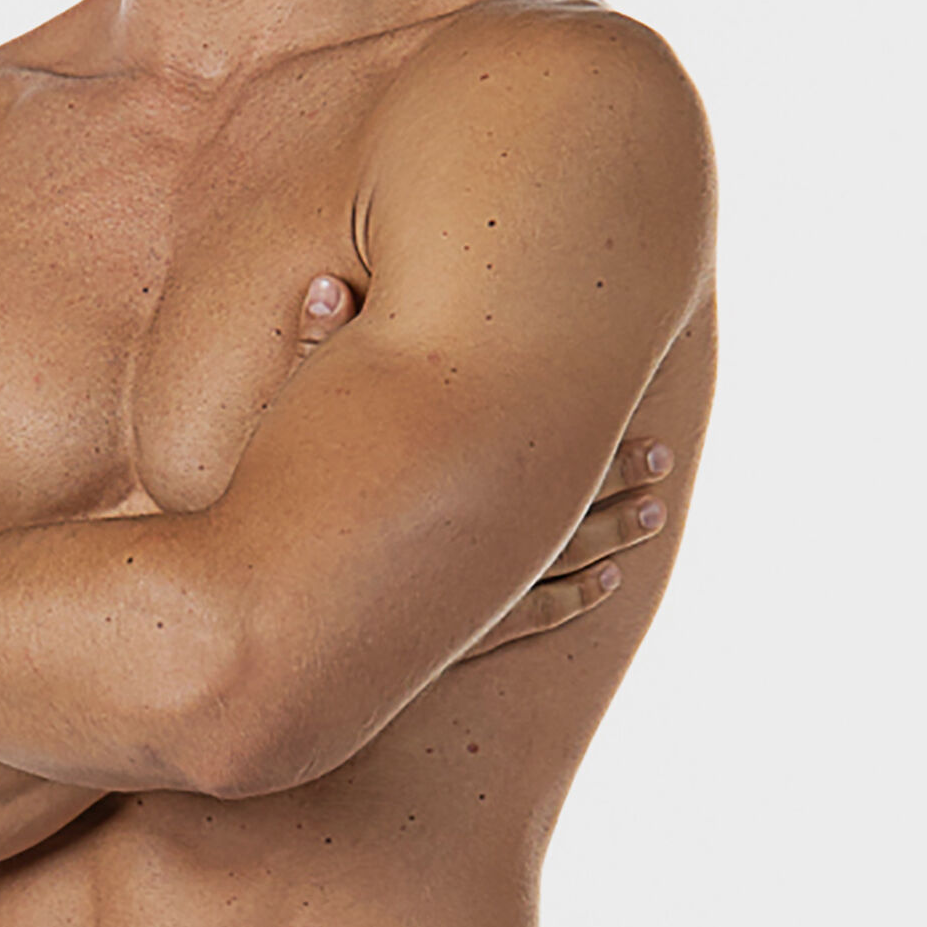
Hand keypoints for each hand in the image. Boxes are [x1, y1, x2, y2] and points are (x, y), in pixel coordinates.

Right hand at [284, 272, 672, 661]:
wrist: (262, 635)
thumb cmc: (267, 522)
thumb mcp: (291, 428)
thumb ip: (318, 356)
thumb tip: (329, 285)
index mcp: (462, 474)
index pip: (556, 430)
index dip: (606, 405)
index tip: (648, 382)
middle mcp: (483, 535)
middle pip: (576, 494)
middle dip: (623, 471)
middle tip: (665, 454)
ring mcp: (478, 593)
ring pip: (569, 558)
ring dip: (615, 535)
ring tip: (656, 513)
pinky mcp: (463, 641)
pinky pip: (537, 615)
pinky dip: (576, 598)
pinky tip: (608, 585)